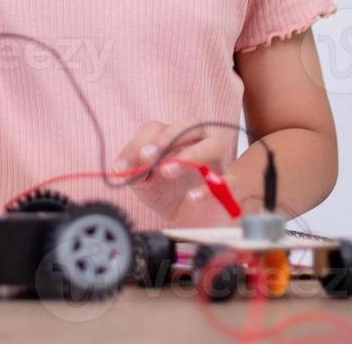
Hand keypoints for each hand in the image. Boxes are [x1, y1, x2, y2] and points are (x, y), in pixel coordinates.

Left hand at [113, 119, 233, 224]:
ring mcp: (217, 166)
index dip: (139, 142)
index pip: (157, 128)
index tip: (122, 165)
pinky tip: (191, 197)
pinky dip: (209, 188)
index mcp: (175, 142)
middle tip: (147, 156)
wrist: (194, 226)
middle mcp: (198, 147)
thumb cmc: (170, 197)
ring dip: (190, 154)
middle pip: (191, 125)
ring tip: (167, 171)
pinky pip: (229, 181)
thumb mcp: (145, 185)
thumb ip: (134, 173)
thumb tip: (121, 168)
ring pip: (214, 144)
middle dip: (168, 136)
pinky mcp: (230, 190)